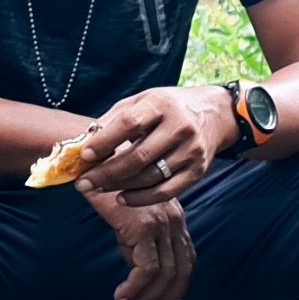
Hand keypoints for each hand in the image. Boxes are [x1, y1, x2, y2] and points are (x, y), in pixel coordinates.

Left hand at [74, 83, 235, 207]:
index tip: (85, 156)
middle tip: (84, 182)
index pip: (130, 124)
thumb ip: (115, 119)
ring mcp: (191, 151)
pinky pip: (166, 191)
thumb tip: (86, 141)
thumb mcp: (143, 101)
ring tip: (98, 188)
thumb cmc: (169, 107)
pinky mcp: (198, 171)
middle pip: (139, 156)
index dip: (105, 141)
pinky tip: (123, 197)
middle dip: (107, 172)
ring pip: (150, 177)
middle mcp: (180, 127)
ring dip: (119, 186)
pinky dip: (141, 198)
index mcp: (162, 105)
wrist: (215, 115)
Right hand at [90, 183, 195, 299]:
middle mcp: (173, 222)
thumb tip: (133, 266)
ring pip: (164, 274)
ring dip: (148, 299)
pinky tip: (121, 296)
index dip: (177, 287)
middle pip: (180, 270)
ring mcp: (161, 224)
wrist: (95, 160)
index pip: (185, 259)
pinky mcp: (143, 226)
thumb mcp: (127, 217)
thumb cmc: (107, 186)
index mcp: (173, 219)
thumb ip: (135, 240)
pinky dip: (135, 287)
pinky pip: (146, 267)